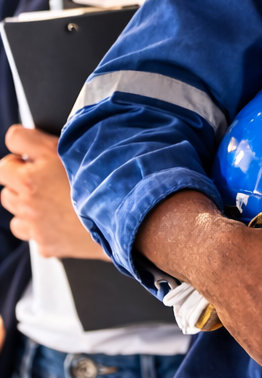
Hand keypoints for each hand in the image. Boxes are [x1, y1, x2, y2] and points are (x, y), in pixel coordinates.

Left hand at [0, 125, 109, 259]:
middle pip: (5, 176)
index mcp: (38, 169)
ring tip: (52, 200)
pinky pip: (31, 232)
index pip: (15, 139)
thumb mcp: (91, 150)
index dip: (26, 143)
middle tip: (46, 175)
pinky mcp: (44, 244)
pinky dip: (40, 228)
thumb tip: (56, 133)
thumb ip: (69, 140)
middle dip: (22, 174)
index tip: (33, 148)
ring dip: (26, 202)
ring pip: (12, 207)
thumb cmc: (116, 185)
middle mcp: (29, 196)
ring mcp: (34, 223)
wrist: (132, 223)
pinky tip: (61, 221)